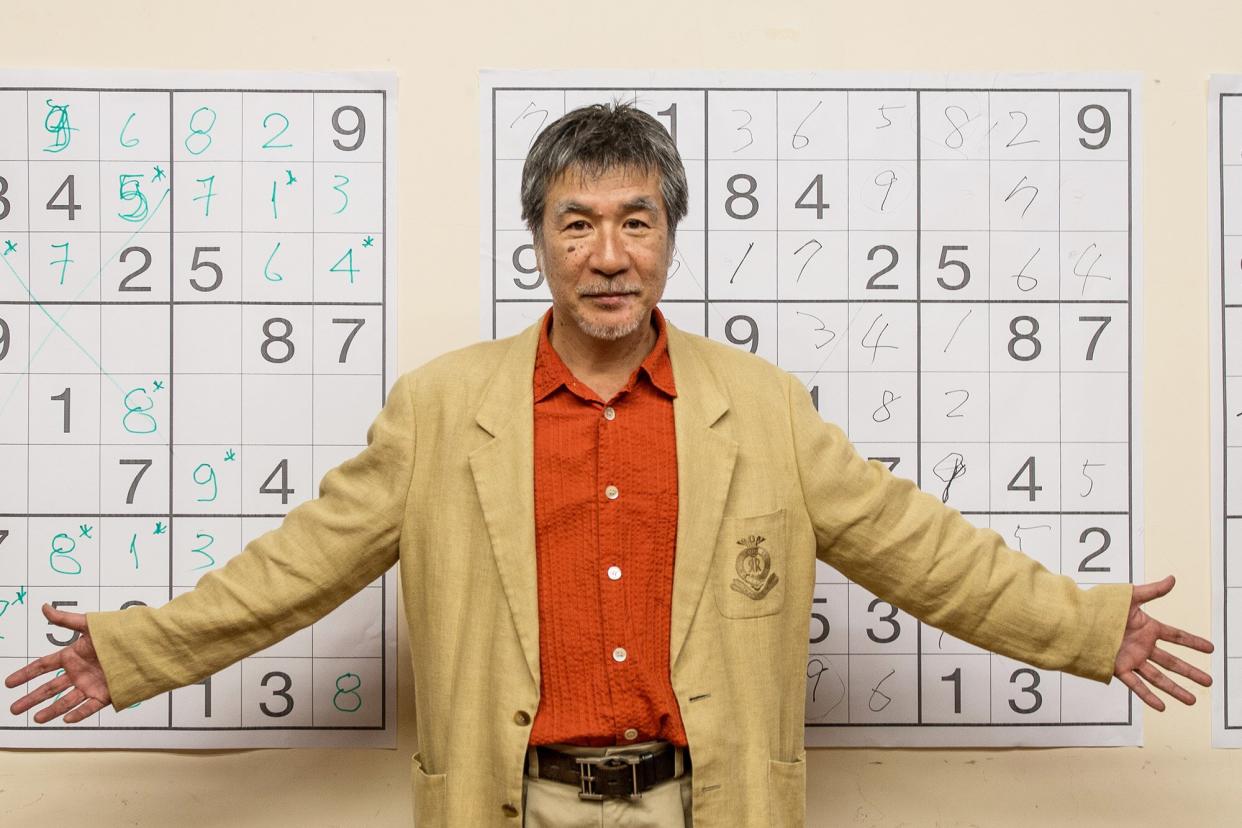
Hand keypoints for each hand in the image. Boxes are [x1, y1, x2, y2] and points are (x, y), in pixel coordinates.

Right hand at [5, 603, 111, 722]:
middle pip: (49, 688)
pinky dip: (78, 714)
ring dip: (51, 710)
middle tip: (14, 709)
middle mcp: (78, 672)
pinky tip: (66, 719)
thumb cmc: (117, 633)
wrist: (143, 644)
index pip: (43, 667)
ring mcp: (90, 684)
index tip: (9, 683)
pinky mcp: (105, 694)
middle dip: (31, 698)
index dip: (25, 674)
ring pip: (66, 700)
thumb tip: (44, 607)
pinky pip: (89, 707)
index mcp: (72, 656)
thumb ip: (65, 619)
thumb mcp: (89, 625)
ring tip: (36, 719)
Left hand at [1113, 575, 1212, 710]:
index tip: (1210, 649)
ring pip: (1159, 677)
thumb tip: (1173, 579)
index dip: (1193, 642)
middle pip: (1172, 662)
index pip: (1176, 636)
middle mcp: (1142, 646)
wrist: (1077, 619)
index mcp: (1147, 628)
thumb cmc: (1101, 605)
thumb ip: (1153, 590)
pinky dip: (1148, 696)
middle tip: (1208, 681)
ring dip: (1175, 689)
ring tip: (1192, 700)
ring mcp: (1132, 658)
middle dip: (1191, 672)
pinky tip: (1162, 707)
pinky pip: (1137, 685)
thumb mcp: (1130, 596)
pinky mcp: (1118, 668)